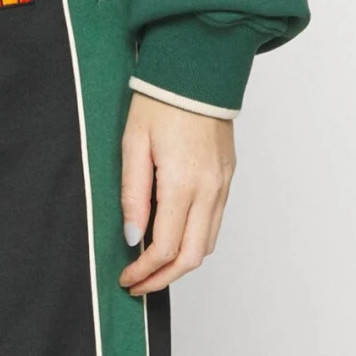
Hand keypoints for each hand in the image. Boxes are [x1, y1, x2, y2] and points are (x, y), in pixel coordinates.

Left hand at [118, 95, 235, 296]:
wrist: (199, 69)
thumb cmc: (161, 100)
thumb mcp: (132, 145)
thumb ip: (132, 195)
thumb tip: (131, 236)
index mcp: (182, 183)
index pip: (164, 248)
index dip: (143, 271)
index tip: (126, 277)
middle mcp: (209, 189)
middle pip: (191, 257)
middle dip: (164, 279)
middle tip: (140, 285)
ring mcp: (223, 185)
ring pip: (206, 244)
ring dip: (180, 264)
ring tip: (153, 267)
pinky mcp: (228, 178)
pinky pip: (214, 223)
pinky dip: (194, 240)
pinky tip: (172, 238)